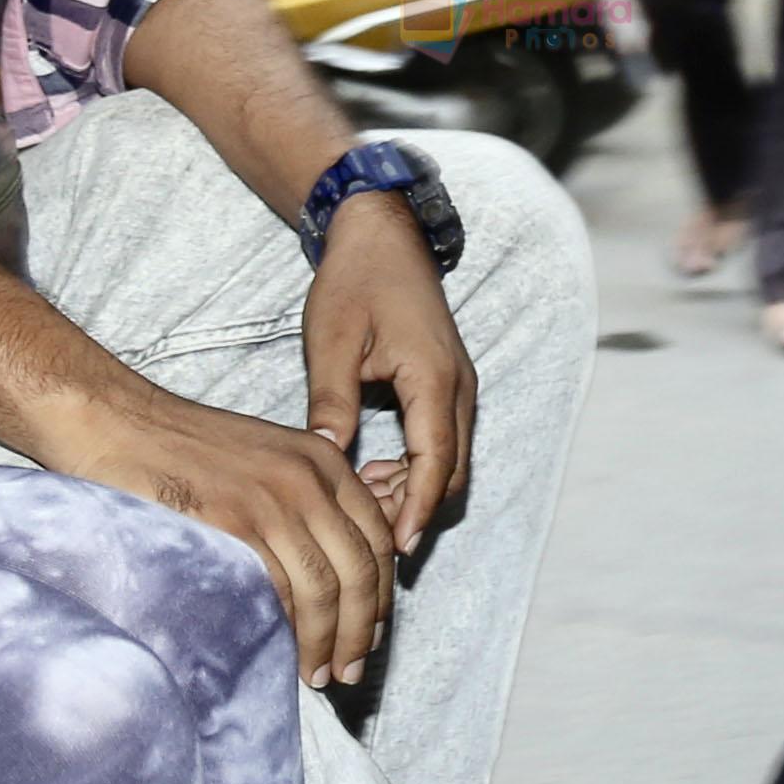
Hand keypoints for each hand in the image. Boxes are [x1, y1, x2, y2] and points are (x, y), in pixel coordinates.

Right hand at [35, 378, 405, 687]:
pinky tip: (276, 652)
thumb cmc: (180, 447)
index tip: (371, 635)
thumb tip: (325, 570)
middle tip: (350, 670)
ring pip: (323, 588)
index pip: (377, 539)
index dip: (380, 597)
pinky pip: (273, 589)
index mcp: (324, 461)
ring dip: (325, 641)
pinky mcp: (231, 522)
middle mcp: (309, 478)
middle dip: (360, 631)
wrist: (114, 421)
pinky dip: (281, 629)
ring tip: (318, 675)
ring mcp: (271, 500)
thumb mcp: (265, 458)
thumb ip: (302, 500)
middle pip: (359, 570)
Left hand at [304, 191, 477, 559]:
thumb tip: (325, 461)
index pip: (435, 464)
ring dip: (414, 487)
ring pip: (449, 459)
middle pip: (451, 472)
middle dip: (414, 507)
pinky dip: (415, 465)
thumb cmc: (355, 282)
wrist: (381, 236)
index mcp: (434, 379)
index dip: (417, 510)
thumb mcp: (332, 343)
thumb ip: (332, 404)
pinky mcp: (447, 384)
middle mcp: (458, 388)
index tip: (394, 548)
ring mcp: (458, 386)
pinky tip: (373, 468)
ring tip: (361, 496)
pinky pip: (442, 440)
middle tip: (366, 529)